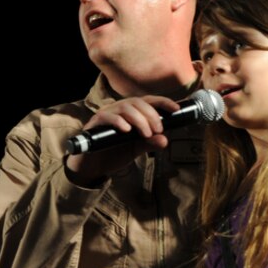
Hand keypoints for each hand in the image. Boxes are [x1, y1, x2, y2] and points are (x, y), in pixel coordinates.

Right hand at [66, 96, 181, 183]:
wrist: (92, 167)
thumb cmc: (112, 153)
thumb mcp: (135, 149)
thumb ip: (149, 144)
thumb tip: (165, 140)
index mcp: (130, 113)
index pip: (147, 101)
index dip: (162, 102)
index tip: (176, 109)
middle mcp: (117, 110)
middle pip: (138, 102)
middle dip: (152, 115)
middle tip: (158, 130)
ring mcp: (106, 115)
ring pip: (125, 107)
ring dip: (140, 119)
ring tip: (146, 134)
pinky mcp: (94, 124)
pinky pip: (107, 116)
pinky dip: (119, 121)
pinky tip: (127, 130)